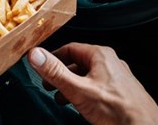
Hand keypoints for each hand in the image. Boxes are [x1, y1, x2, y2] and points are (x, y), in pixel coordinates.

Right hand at [28, 43, 157, 124]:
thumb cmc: (117, 110)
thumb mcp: (78, 90)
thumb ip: (55, 72)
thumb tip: (35, 55)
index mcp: (101, 55)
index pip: (70, 48)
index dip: (53, 58)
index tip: (41, 67)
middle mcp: (111, 63)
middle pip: (78, 63)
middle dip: (61, 75)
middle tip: (49, 86)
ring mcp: (118, 78)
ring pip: (88, 77)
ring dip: (72, 86)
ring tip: (61, 100)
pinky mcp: (122, 93)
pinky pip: (98, 88)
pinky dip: (85, 94)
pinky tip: (81, 107)